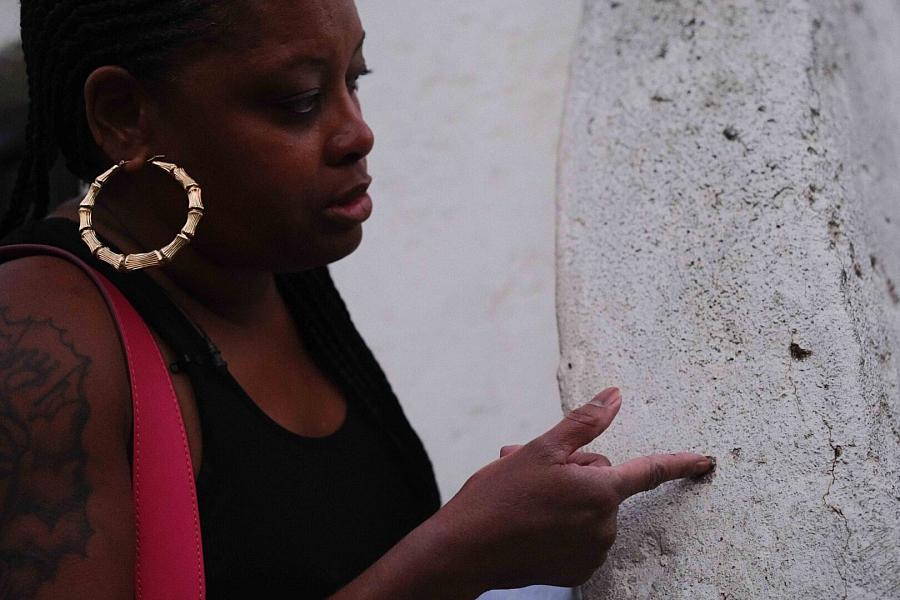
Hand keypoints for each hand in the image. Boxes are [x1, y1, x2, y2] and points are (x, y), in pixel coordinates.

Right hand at [434, 387, 713, 591]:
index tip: (705, 461)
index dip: (681, 462)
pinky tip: (530, 522)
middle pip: (603, 483)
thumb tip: (615, 397)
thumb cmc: (498, 497)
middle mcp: (604, 525)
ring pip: (588, 508)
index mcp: (600, 490)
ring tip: (525, 497)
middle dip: (573, 472)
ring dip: (564, 497)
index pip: (651, 471)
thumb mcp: (540, 449)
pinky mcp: (576, 570)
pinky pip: (579, 536)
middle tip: (533, 473)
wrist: (465, 549)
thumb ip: (585, 423)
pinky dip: (560, 525)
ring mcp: (591, 552)